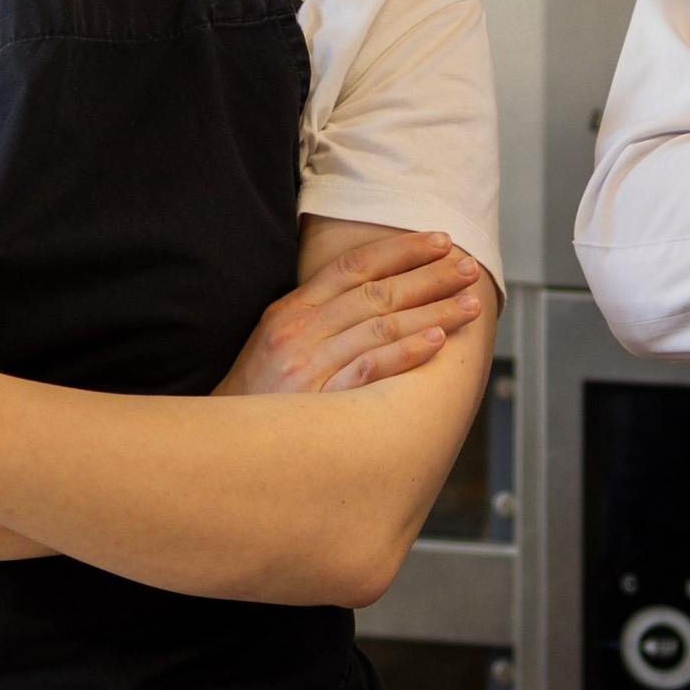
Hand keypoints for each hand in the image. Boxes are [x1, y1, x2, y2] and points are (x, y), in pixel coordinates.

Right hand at [216, 229, 487, 397]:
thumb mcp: (276, 341)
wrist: (221, 447)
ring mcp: (308, 365)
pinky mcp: (317, 401)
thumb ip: (318, 315)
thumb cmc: (257, 397)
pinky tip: (436, 341)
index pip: (354, 266)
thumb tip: (374, 293)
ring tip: (468, 304)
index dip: (401, 251)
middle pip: (377, 293)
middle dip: (429, 277)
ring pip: (381, 326)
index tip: (440, 242)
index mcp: (291, 310)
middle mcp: (300, 331)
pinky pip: (370, 369)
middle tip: (468, 269)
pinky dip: (406, 352)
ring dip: (431, 312)